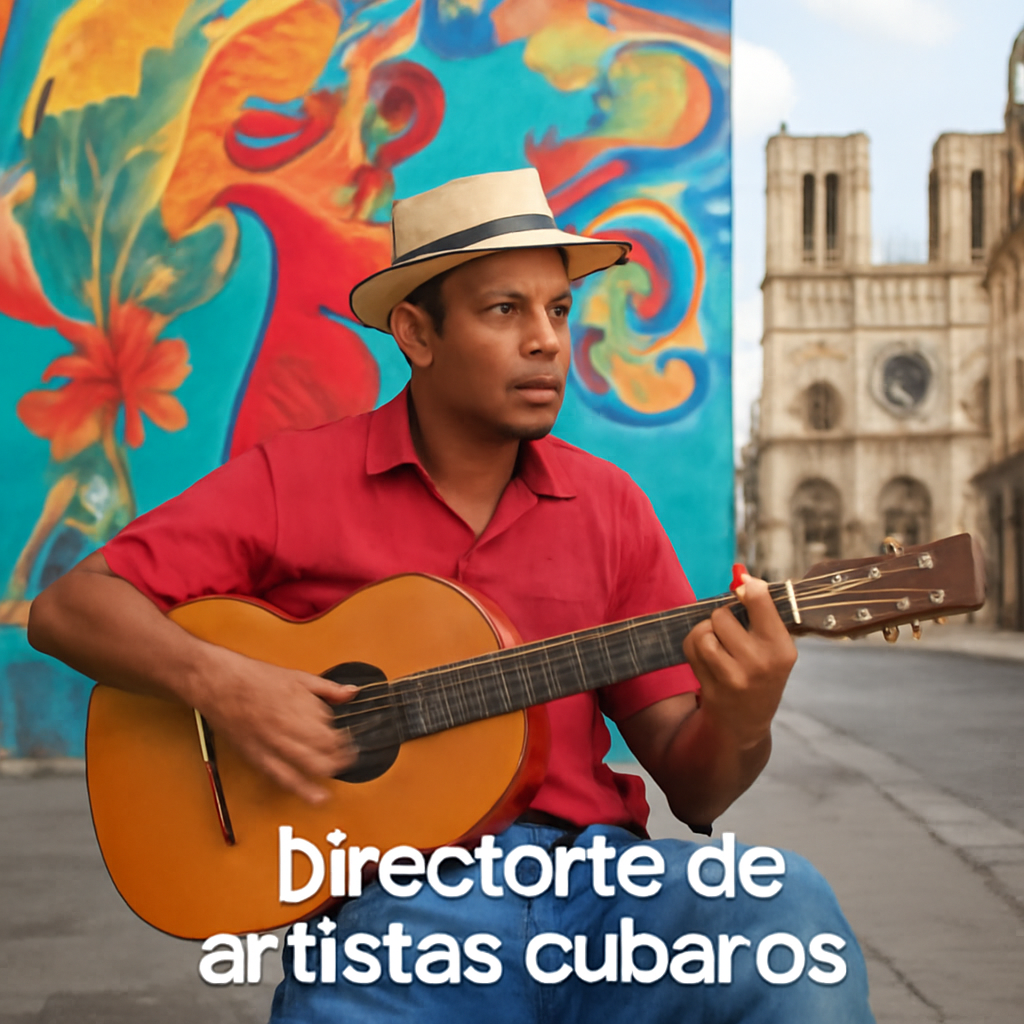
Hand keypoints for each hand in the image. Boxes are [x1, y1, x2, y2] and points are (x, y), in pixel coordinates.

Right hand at [190, 644, 357, 803]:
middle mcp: (289, 726)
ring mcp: (273, 743)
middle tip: (348, 756)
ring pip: (311, 764)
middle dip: (342, 754)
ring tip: (337, 771)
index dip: (342, 734)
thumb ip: (327, 688)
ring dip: (329, 769)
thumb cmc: (254, 677)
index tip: (347, 736)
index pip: (332, 727)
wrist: (218, 683)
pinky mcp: (257, 756)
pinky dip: (303, 790)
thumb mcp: (298, 676)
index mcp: (301, 705)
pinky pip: (283, 777)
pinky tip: (317, 797)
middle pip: (327, 748)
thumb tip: (352, 693)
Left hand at [682, 575, 796, 750]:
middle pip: (722, 615)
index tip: (743, 587)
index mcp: (783, 649)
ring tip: (719, 646)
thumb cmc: (761, 672)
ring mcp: (734, 676)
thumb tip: (740, 573)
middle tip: (732, 633)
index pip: (759, 599)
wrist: (745, 722)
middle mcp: (761, 663)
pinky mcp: (711, 685)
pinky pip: (691, 647)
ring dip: (706, 632)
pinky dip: (694, 645)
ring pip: (703, 631)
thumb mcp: (773, 644)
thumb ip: (761, 609)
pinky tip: (708, 657)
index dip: (746, 587)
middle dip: (722, 617)